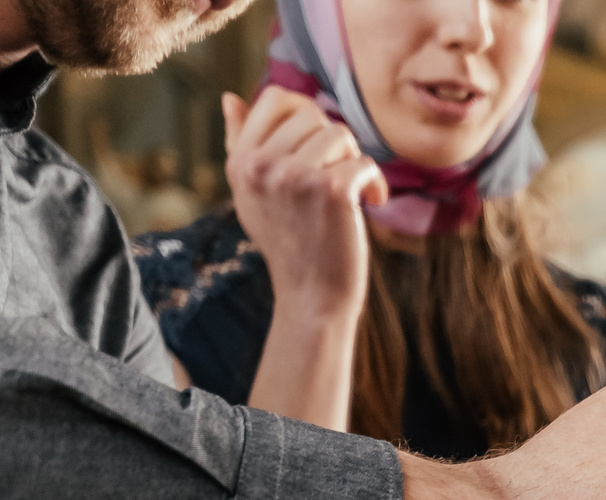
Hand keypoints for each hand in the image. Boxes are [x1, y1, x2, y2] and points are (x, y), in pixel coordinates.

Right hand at [220, 89, 383, 319]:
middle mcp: (261, 166)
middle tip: (336, 174)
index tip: (319, 143)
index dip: (305, 112)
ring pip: (340, 134)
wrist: (312, 298)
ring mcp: (294, 177)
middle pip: (312, 114)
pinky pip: (364, 162)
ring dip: (353, 161)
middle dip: (333, 142)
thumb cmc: (289, 244)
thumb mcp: (252, 194)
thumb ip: (241, 144)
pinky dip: (375, 184)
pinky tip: (370, 203)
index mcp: (241, 162)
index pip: (274, 98)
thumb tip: (230, 97)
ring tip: (350, 192)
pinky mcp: (329, 191)